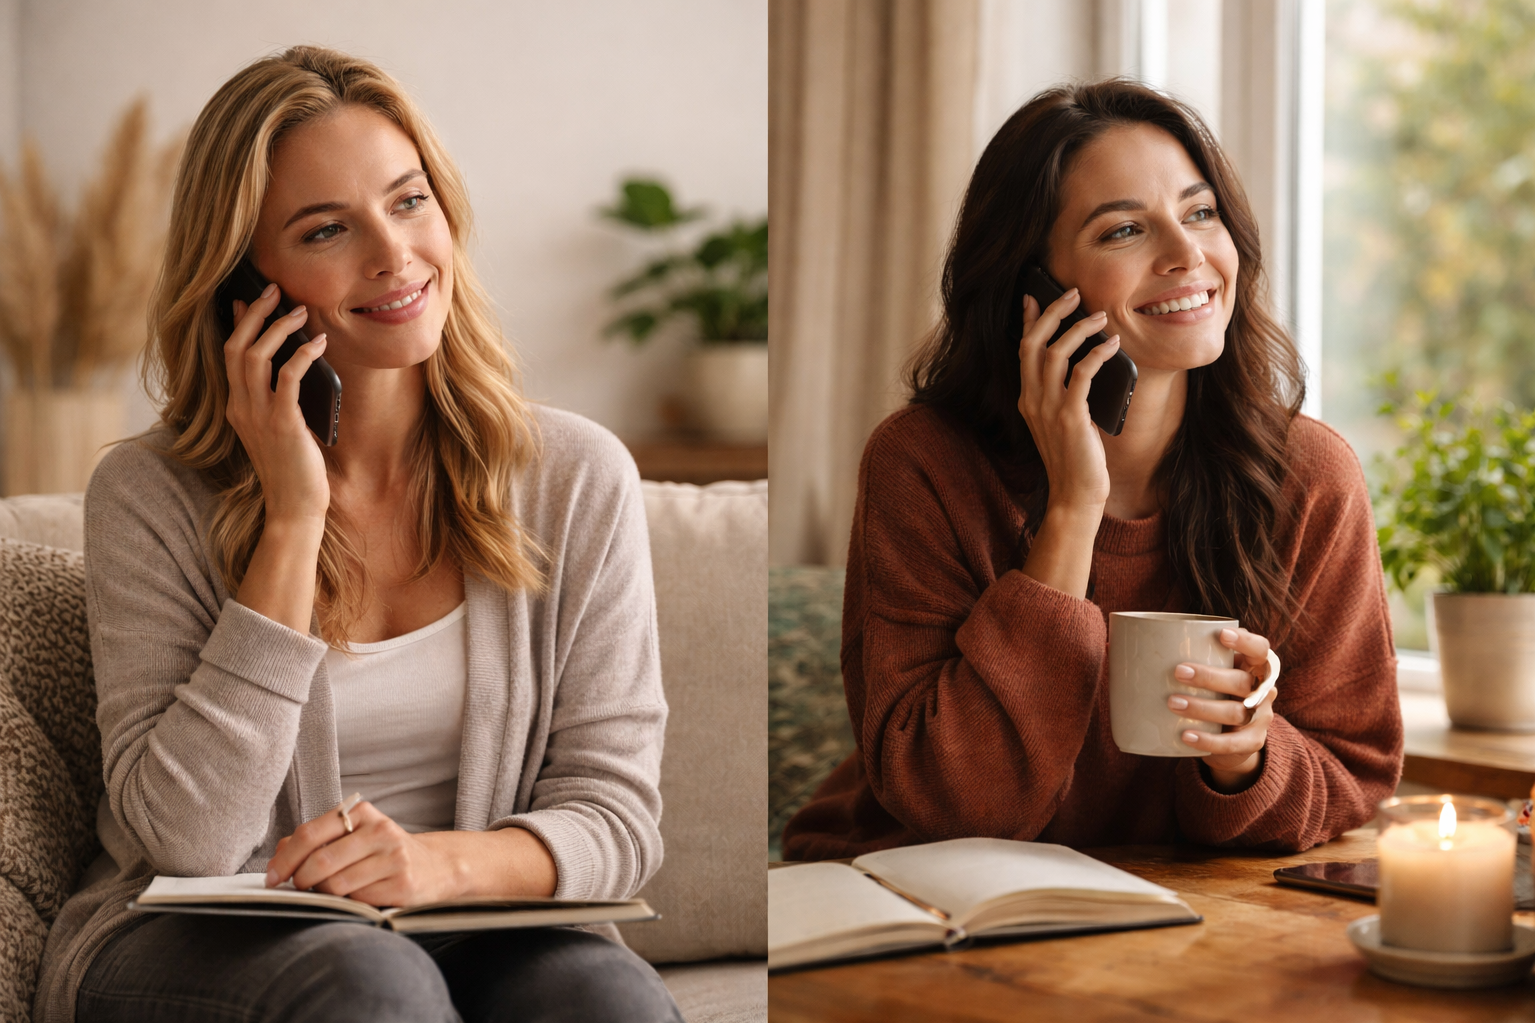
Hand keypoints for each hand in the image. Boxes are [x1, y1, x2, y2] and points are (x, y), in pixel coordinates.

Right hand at [224, 285, 330, 524]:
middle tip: (275, 290)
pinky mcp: (282, 424)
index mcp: (236, 408)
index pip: (229, 355)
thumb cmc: (294, 468)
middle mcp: (240, 408)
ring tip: (300, 311)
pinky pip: (287, 378)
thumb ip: (278, 399)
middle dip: (255, 314)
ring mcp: (258, 416)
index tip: (250, 298)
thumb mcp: (280, 428)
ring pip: (255, 357)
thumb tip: (293, 364)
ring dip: (278, 328)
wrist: (294, 507)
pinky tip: (319, 343)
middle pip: (236, 347)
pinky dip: (302, 355)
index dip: (239, 323)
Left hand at [264, 799, 559, 905]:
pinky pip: (357, 900)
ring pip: (336, 885)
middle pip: (320, 862)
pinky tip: (357, 896)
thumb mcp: (353, 836)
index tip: (271, 877)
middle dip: (301, 881)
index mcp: (362, 813)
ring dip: (325, 895)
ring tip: (333, 891)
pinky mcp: (402, 884)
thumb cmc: (383, 852)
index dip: (284, 859)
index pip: (310, 834)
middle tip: (299, 889)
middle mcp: (380, 830)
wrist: (436, 866)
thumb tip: (278, 854)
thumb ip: (316, 840)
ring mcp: (393, 857)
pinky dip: (349, 903)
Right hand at [1016, 289, 1122, 513]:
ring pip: (1056, 352)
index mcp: (1027, 399)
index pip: (1023, 350)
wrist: (1075, 494)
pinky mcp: (1070, 416)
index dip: (1027, 321)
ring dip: (1079, 328)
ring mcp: (1048, 408)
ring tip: (1100, 317)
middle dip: (1052, 313)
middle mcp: (1032, 400)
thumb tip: (1084, 362)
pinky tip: (1112, 345)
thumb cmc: (1076, 458)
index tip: (1033, 296)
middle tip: (1072, 294)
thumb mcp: (1063, 421)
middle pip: (1033, 343)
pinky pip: (1081, 374)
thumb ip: (1064, 394)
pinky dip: (1097, 354)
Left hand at [1168, 627, 1277, 791]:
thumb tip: (1114, 643)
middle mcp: (1261, 691)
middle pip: (1242, 681)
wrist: (1229, 740)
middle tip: (1178, 672)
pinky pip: (1231, 744)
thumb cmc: (1209, 694)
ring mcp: (1259, 719)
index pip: (1260, 650)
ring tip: (1173, 703)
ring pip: (1235, 712)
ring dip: (1203, 707)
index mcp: (1252, 667)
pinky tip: (1186, 735)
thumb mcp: (1203, 676)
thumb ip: (1175, 658)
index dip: (1245, 642)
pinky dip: (1208, 740)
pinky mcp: (1251, 744)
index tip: (1221, 635)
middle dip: (1210, 676)